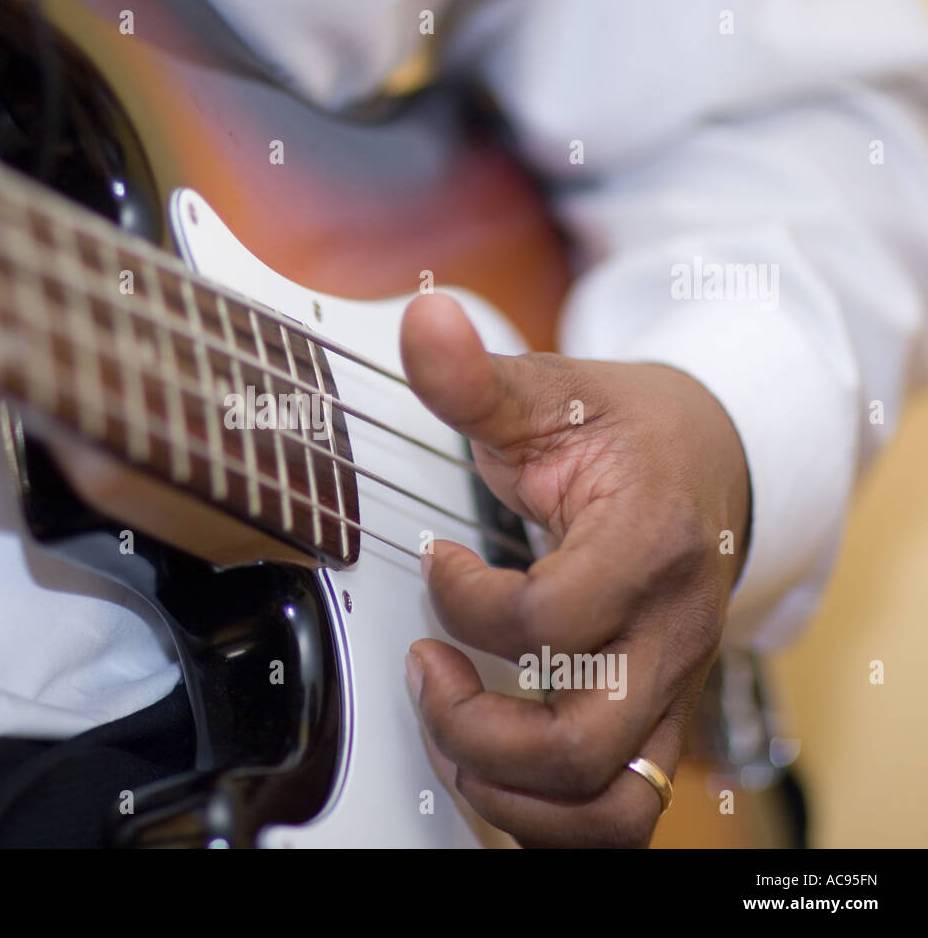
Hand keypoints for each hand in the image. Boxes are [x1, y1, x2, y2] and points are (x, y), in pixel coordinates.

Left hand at [399, 292, 749, 846]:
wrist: (713, 457)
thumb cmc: (629, 430)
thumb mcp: (553, 390)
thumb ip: (478, 374)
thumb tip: (421, 321)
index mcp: (649, 546)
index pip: (551, 621)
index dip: (465, 599)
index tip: (438, 556)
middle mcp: (671, 634)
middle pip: (580, 744)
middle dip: (473, 723)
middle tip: (426, 663)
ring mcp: (670, 687)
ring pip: (607, 807)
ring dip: (507, 789)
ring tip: (451, 728)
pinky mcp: (657, 716)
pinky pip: (616, 811)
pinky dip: (545, 815)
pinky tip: (487, 763)